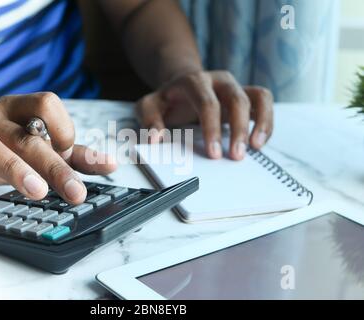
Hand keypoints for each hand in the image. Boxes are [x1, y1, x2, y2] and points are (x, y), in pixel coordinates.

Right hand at [0, 93, 115, 235]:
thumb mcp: (33, 144)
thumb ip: (73, 154)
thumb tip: (111, 164)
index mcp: (15, 109)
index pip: (46, 104)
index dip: (63, 128)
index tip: (69, 152)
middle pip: (25, 136)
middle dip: (54, 164)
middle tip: (75, 193)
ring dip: (16, 170)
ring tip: (38, 193)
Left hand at [136, 71, 273, 159]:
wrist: (180, 85)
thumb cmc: (166, 100)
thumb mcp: (148, 107)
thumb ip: (149, 120)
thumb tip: (155, 140)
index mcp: (193, 81)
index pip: (207, 102)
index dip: (212, 128)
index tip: (213, 154)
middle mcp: (218, 80)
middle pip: (236, 99)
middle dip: (238, 129)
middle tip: (236, 156)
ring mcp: (235, 85)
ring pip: (258, 97)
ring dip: (261, 123)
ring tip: (256, 147)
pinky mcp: (246, 94)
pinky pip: (264, 102)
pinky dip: (266, 121)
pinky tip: (259, 142)